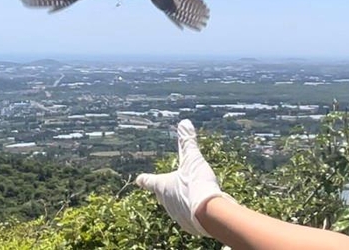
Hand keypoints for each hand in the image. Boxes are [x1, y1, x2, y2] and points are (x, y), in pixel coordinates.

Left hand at [135, 119, 234, 236]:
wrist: (209, 214)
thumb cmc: (196, 184)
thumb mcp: (193, 159)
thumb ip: (187, 142)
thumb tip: (184, 122)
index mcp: (162, 186)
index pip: (148, 181)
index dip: (144, 179)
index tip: (139, 179)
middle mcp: (166, 202)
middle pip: (162, 195)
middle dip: (166, 190)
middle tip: (168, 186)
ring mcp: (176, 215)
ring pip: (175, 207)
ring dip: (181, 201)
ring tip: (190, 196)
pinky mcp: (189, 226)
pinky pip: (188, 217)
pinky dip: (192, 212)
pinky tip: (200, 209)